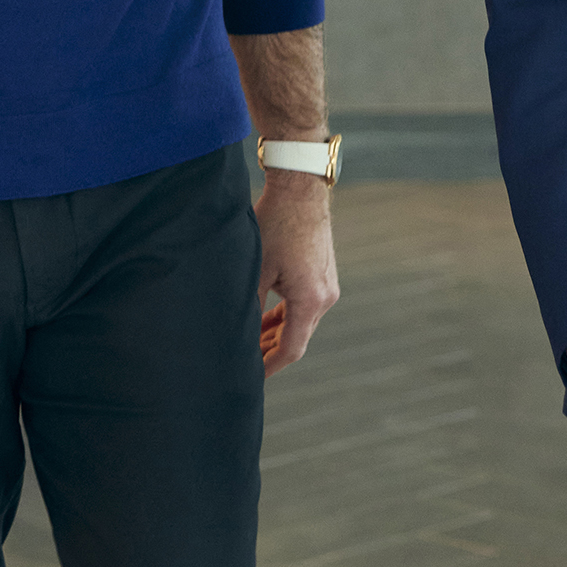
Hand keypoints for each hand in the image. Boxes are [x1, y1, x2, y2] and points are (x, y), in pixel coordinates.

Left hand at [257, 169, 339, 373]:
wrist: (300, 188)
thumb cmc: (276, 224)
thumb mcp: (255, 269)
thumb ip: (250, 307)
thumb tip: (238, 335)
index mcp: (311, 300)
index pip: (291, 348)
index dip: (269, 366)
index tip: (251, 378)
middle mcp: (325, 296)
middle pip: (298, 338)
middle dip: (270, 352)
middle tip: (245, 364)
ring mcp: (328, 285)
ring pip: (301, 322)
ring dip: (277, 333)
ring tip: (251, 344)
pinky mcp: (324, 273)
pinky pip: (305, 305)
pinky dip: (286, 315)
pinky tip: (266, 318)